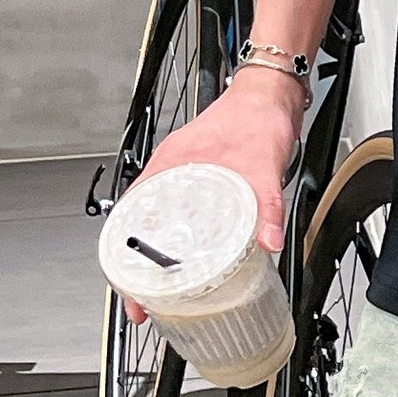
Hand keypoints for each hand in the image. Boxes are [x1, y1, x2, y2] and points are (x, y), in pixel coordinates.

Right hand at [120, 67, 303, 322]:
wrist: (273, 95)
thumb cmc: (258, 116)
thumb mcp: (263, 166)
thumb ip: (267, 205)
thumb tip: (269, 241)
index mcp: (171, 166)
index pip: (131, 219)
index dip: (124, 261)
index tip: (130, 292)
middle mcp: (172, 172)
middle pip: (139, 228)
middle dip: (138, 269)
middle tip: (146, 302)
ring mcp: (186, 176)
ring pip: (158, 224)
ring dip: (159, 256)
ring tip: (166, 289)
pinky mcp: (204, 180)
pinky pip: (181, 216)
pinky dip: (182, 240)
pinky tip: (196, 258)